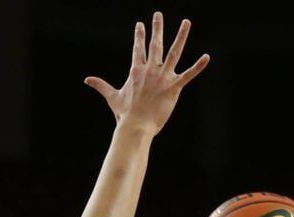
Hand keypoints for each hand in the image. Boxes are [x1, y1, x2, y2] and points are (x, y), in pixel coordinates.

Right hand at [84, 12, 208, 134]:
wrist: (135, 126)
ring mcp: (163, 77)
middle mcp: (150, 70)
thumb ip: (101, 85)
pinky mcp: (174, 87)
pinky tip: (207, 57)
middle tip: (158, 14)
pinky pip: (188, 74)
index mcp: (136, 71)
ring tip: (186, 22)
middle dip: (157, 28)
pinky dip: (198, 66)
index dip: (139, 35)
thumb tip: (87, 79)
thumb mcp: (112, 96)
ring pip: (174, 52)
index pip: (138, 48)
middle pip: (155, 44)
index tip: (140, 24)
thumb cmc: (124, 114)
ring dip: (181, 36)